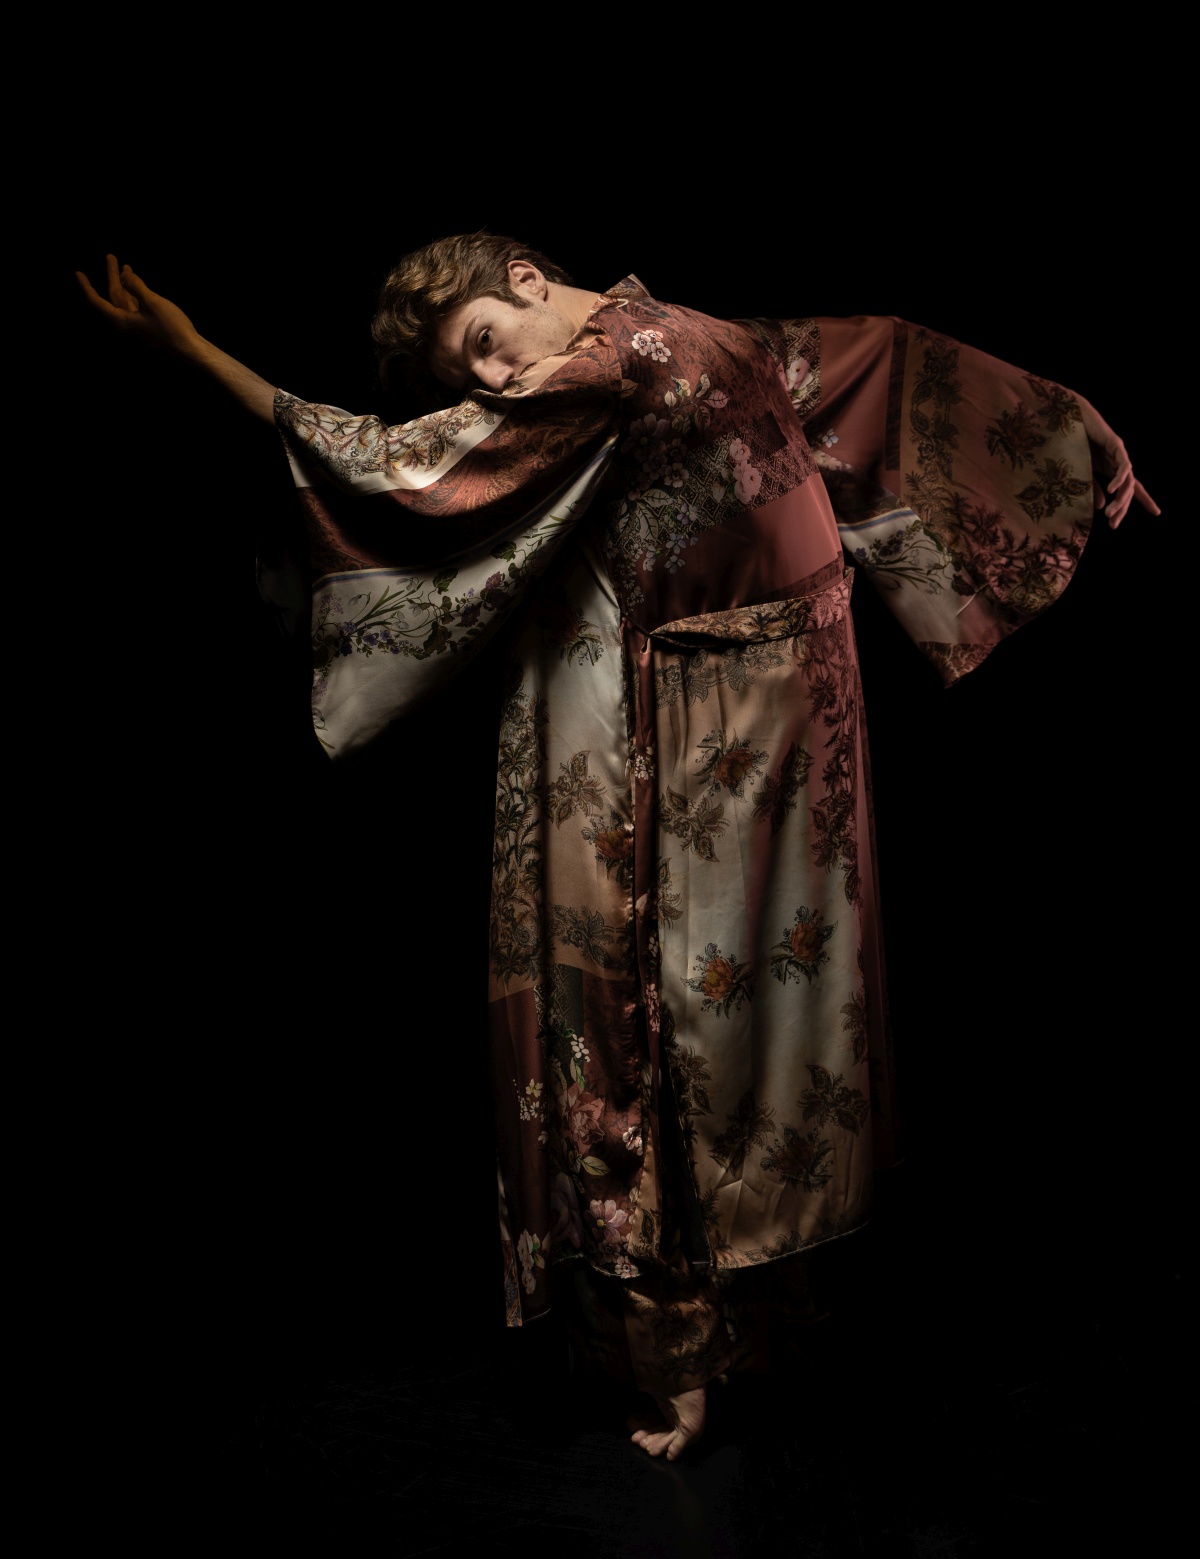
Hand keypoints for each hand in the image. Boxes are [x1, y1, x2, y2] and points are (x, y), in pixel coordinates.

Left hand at [75, 254, 200, 358]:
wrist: (190, 349)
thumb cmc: (172, 327)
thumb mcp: (152, 302)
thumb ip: (136, 286)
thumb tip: (122, 275)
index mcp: (121, 321)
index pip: (97, 303)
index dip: (86, 287)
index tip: (78, 273)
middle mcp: (126, 325)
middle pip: (113, 297)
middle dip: (112, 276)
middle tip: (111, 256)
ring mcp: (137, 326)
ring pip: (125, 301)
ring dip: (124, 283)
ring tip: (125, 266)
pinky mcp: (148, 327)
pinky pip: (135, 306)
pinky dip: (134, 293)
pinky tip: (138, 285)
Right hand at [1076, 394, 1158, 528]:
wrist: (1070, 418)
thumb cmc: (1075, 443)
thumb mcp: (1083, 474)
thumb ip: (1094, 489)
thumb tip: (1102, 507)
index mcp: (1113, 469)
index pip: (1132, 487)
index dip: (1144, 499)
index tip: (1157, 512)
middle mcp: (1120, 462)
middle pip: (1129, 489)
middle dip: (1123, 508)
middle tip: (1113, 525)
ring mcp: (1120, 453)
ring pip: (1128, 480)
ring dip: (1120, 499)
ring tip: (1109, 514)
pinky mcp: (1116, 444)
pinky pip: (1123, 465)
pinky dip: (1118, 479)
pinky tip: (1112, 490)